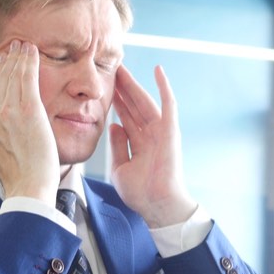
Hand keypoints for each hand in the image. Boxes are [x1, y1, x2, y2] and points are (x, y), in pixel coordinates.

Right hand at [0, 40, 59, 201]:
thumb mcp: (1, 153)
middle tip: (15, 46)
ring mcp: (7, 112)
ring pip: (13, 75)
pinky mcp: (27, 111)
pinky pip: (27, 78)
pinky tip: (33, 51)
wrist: (28, 189)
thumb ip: (1, 134)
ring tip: (25, 45)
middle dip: (7, 60)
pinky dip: (29, 61)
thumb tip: (7, 129)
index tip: (5, 62)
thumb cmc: (22, 177)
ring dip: (19, 56)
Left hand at [109, 65, 196, 227]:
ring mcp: (160, 130)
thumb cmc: (140, 192)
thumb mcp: (120, 167)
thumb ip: (117, 146)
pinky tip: (158, 70)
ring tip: (122, 68)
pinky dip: (164, 86)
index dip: (114, 100)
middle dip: (121, 88)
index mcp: (138, 142)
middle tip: (109, 69)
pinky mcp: (170, 129)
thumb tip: (114, 126)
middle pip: (133, 104)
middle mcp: (150, 133)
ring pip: (144, 101)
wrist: (156, 205)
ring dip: (134, 84)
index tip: (103, 86)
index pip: (124, 116)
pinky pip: (168, 104)